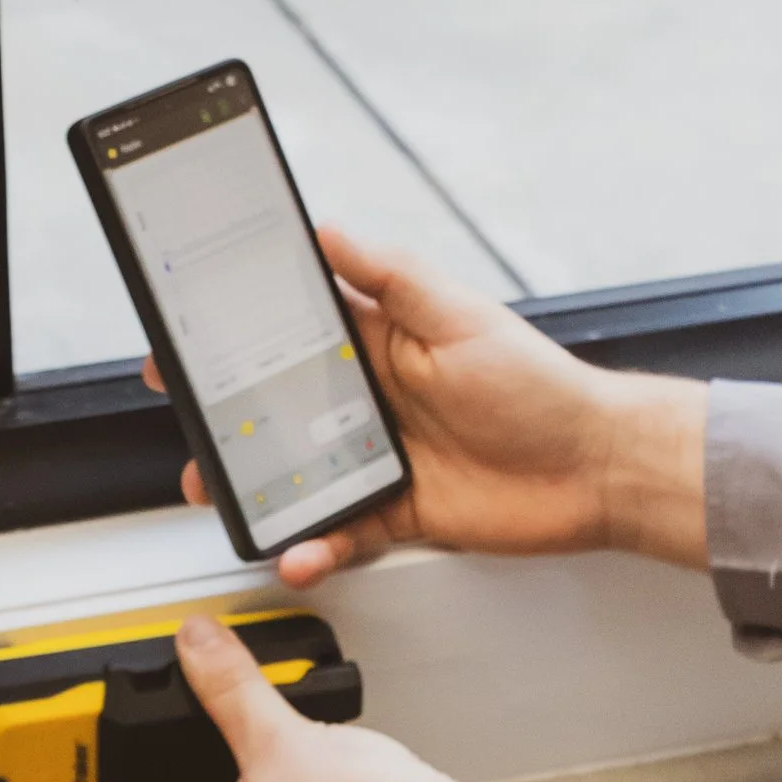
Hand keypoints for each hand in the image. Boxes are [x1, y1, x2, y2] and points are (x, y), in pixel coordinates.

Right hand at [148, 227, 709, 584]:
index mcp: (381, 342)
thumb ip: (391, 276)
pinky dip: (314, 546)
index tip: (183, 343)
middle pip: (280, 410)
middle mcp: (373, 399)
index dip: (235, 337)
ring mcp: (383, 459)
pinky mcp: (399, 513)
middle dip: (227, 423)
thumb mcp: (461, 317)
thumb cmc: (542, 386)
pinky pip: (341, 533)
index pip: (291, 331)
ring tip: (221, 497)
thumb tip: (329, 231)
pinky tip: (299, 551)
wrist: (598, 469)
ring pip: (298, 476)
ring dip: (256, 491)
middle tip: (189, 431)